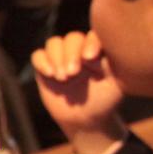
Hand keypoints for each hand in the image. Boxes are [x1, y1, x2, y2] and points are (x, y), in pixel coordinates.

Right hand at [32, 31, 126, 153]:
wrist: (86, 118)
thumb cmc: (104, 100)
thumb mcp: (114, 83)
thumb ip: (109, 64)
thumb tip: (99, 50)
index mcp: (98, 50)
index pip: (93, 35)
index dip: (90, 42)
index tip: (89, 58)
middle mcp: (79, 49)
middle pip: (72, 38)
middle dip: (70, 55)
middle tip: (72, 74)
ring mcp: (61, 57)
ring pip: (54, 43)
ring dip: (56, 58)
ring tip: (62, 78)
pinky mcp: (45, 67)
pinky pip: (38, 55)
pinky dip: (42, 62)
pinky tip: (50, 74)